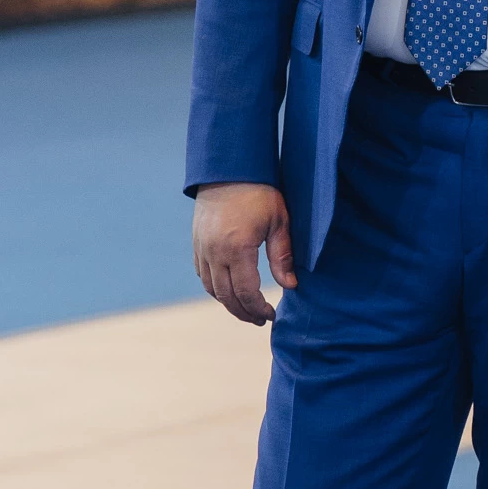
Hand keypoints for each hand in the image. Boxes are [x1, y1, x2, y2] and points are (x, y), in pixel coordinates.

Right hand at [192, 183, 296, 324]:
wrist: (229, 168)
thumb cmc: (260, 192)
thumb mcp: (279, 222)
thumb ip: (283, 256)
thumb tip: (290, 286)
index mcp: (237, 248)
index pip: (246, 292)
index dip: (259, 309)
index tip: (272, 315)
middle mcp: (214, 252)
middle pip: (226, 296)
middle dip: (243, 312)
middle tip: (260, 320)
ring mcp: (202, 248)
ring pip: (211, 288)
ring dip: (228, 303)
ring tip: (246, 309)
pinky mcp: (196, 242)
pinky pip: (203, 274)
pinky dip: (215, 287)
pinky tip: (230, 290)